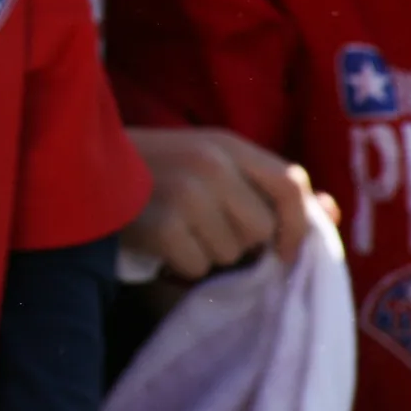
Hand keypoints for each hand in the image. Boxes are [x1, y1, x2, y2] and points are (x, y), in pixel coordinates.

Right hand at [123, 126, 330, 278]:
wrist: (78, 169)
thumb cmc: (155, 170)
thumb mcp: (211, 163)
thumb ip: (267, 185)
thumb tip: (332, 211)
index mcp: (226, 143)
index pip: (291, 183)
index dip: (299, 224)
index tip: (284, 250)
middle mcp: (211, 163)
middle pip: (261, 229)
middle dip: (241, 242)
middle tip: (205, 230)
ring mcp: (186, 193)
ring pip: (231, 253)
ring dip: (209, 254)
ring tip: (178, 231)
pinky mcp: (163, 225)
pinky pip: (199, 267)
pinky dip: (183, 266)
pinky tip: (161, 244)